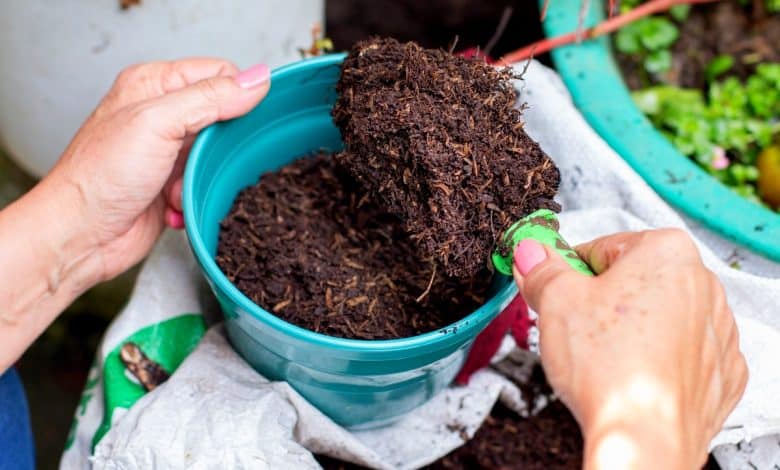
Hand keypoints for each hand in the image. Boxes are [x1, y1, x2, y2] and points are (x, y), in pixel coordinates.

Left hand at [48, 58, 269, 281]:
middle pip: (223, 118)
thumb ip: (210, 98)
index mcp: (153, 84)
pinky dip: (195, 196)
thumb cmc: (99, 178)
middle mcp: (160, 113)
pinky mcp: (171, 182)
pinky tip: (172, 202)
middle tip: (195, 159)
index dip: (235, 98)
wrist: (80, 235)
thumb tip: (255, 80)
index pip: (220, 74)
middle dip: (217, 147)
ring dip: (204, 176)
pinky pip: (207, 184)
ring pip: (218, 156)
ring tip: (176, 184)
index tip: (230, 125)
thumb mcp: (158, 123)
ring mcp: (166, 150)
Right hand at [512, 230, 746, 468]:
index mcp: (666, 251)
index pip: (601, 248)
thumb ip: (543, 268)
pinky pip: (679, 354)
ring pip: (657, 317)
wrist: (645, 437)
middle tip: (575, 327)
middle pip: (632, 280)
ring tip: (603, 357)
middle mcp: (703, 284)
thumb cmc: (610, 368)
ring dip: (629, 330)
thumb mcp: (555, 301)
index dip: (570, 273)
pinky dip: (655, 360)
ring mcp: (717, 330)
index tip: (556, 290)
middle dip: (600, 301)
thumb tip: (532, 253)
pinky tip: (631, 375)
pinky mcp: (720, 371)